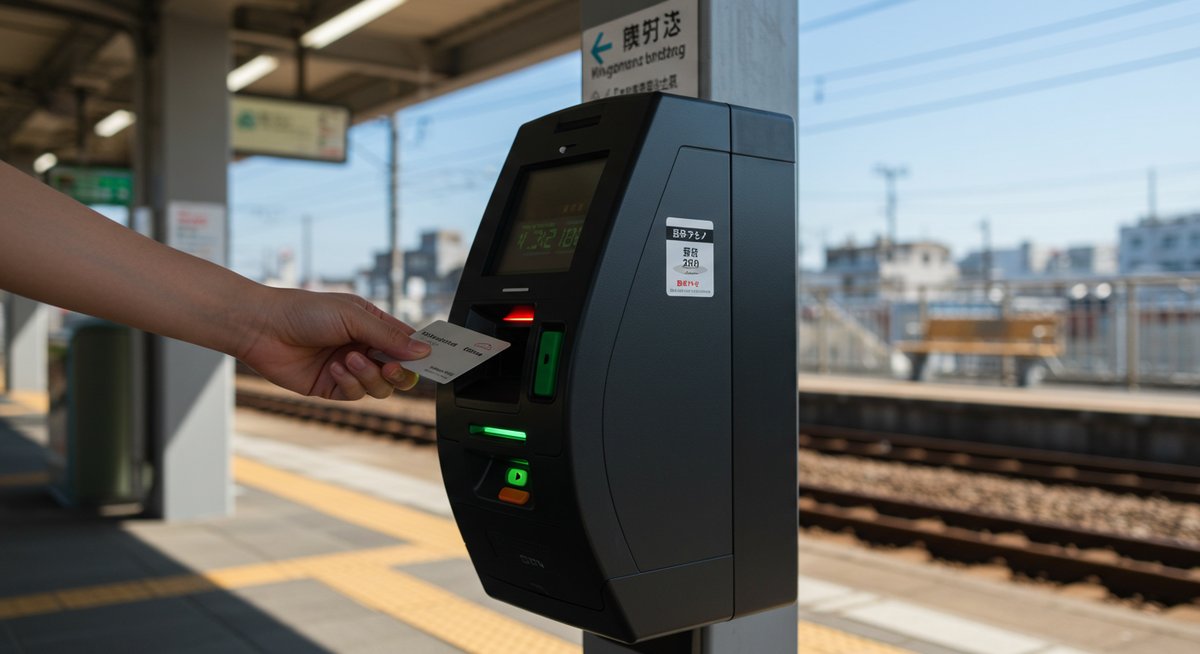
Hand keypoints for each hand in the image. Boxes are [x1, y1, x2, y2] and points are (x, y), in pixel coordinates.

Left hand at [235, 288, 430, 399]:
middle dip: (400, 372)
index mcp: (373, 325)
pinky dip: (350, 382)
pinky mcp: (332, 387)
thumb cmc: (304, 311)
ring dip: (369, 376)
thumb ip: (389, 336)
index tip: (436, 359)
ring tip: (349, 360)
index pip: (408, 342)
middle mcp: (364, 347)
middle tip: (392, 367)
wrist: (262, 327)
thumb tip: (423, 352)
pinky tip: (335, 368)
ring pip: (380, 387)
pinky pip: (355, 394)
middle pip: (400, 371)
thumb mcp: (353, 317)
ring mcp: (349, 369)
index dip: (422, 352)